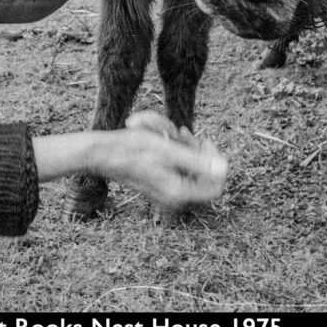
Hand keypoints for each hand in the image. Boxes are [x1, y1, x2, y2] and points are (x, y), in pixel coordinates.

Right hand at [102, 112, 227, 208]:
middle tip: (181, 132)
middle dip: (192, 148)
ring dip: (177, 143)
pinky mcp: (158, 180)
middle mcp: (173, 194)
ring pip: (186, 162)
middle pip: (201, 171)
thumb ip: (197, 161)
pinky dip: (166, 146)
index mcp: (178, 192)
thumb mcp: (167, 150)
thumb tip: (225, 168)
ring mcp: (165, 188)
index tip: (205, 142)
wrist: (101, 153)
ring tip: (162, 131)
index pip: (215, 185)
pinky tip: (155, 135)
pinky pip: (172, 162)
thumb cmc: (130, 150)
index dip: (216, 162)